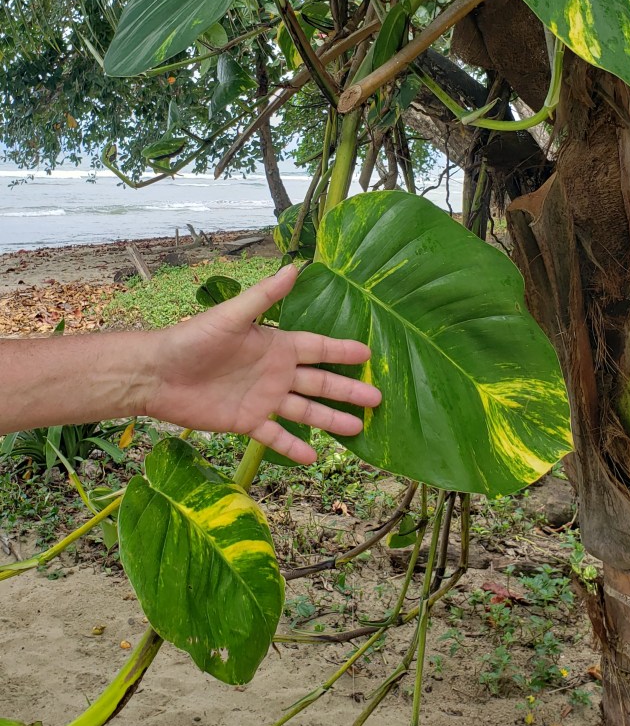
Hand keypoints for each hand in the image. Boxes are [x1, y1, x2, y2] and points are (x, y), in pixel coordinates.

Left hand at [146, 265, 380, 463]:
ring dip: (331, 420)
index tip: (368, 354)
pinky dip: (293, 447)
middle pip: (320, 382)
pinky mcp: (246, 421)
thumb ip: (264, 296)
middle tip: (377, 397)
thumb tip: (294, 267)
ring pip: (305, 411)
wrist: (158, 373)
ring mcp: (263, 399)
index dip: (343, 351)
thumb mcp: (231, 315)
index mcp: (276, 345)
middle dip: (348, 390)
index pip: (318, 348)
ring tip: (358, 429)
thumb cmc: (193, 338)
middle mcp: (275, 372)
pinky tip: (313, 458)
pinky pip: (275, 436)